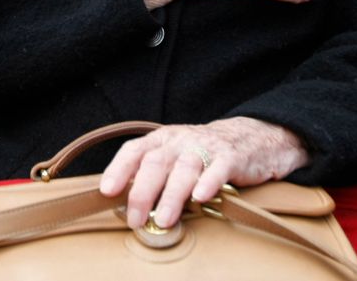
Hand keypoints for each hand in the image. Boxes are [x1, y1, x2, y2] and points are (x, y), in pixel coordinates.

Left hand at [99, 118, 309, 228]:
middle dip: (142, 192)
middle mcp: (180, 140)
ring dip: (172, 195)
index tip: (107, 191)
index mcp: (162, 139)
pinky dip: (208, 182)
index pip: (134, 150)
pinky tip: (200, 197)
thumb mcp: (173, 155)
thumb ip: (153, 175)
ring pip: (184, 168)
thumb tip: (127, 206)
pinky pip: (217, 168)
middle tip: (136, 219)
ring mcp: (205, 147)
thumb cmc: (202, 153)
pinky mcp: (230, 157)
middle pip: (156, 162)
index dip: (118, 169)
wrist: (249, 137)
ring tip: (164, 219)